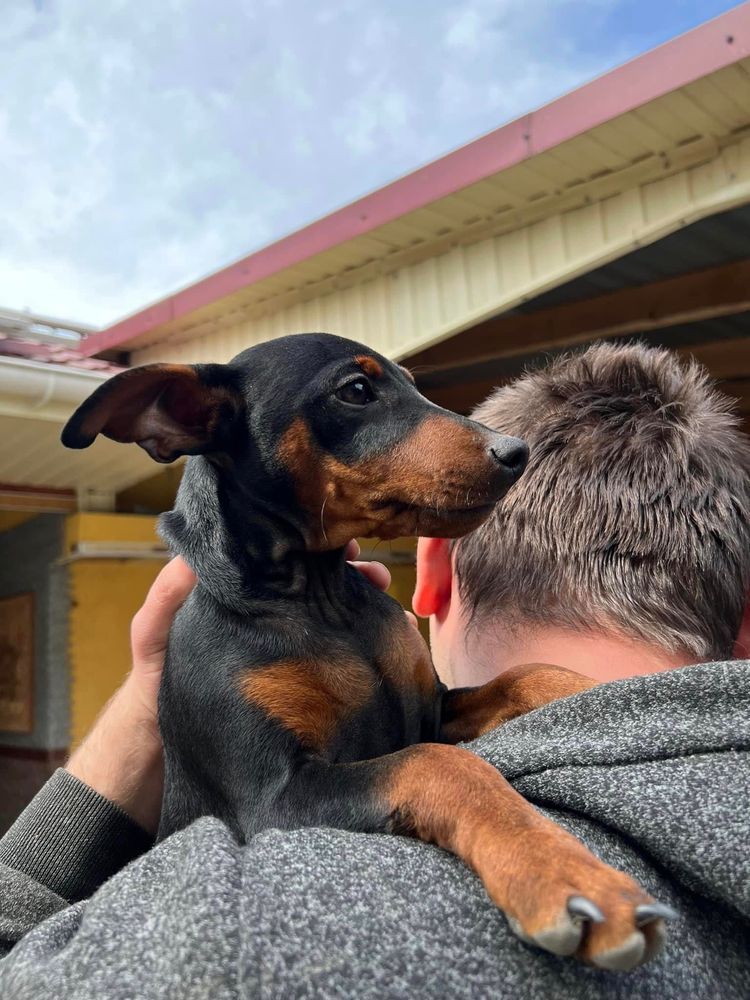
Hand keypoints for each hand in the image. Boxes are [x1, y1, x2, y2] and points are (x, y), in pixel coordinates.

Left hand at [65, 543, 407, 833]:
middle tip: (382, 580)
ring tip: (399, 618)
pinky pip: (345, 659)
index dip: (319, 545)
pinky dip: (374, 649)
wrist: (163, 745)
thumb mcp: (153, 633)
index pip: (289, 557)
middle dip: (360, 575)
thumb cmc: (156, 678)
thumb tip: (198, 558)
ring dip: (374, 611)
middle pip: (325, 583)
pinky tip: (398, 649)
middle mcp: (275, 614)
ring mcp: (292, 646)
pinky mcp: (304, 681)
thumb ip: (167, 597)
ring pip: (343, 617)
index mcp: (246, 593)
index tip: (347, 543)